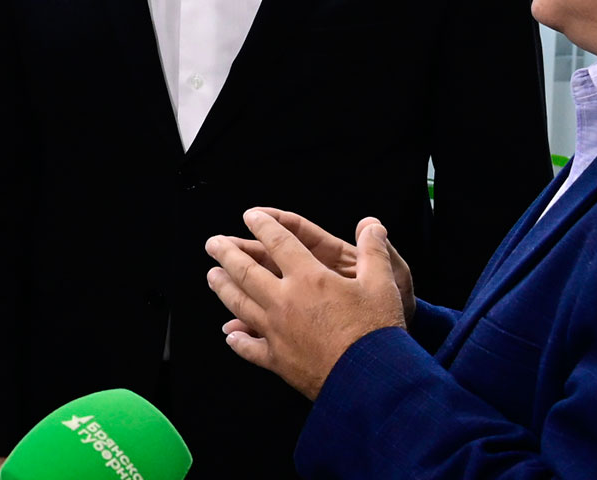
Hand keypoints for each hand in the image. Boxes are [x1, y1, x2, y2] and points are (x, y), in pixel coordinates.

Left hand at [205, 210, 407, 399]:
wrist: (370, 380)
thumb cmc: (376, 331)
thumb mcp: (383, 284)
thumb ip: (374, 251)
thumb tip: (372, 224)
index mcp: (309, 278)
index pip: (279, 242)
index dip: (263, 226)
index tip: (250, 216)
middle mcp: (285, 301)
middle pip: (246, 271)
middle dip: (227, 253)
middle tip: (213, 243)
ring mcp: (276, 331)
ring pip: (240, 304)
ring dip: (223, 288)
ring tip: (213, 276)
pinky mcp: (277, 359)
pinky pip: (250, 347)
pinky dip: (238, 340)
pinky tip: (230, 334)